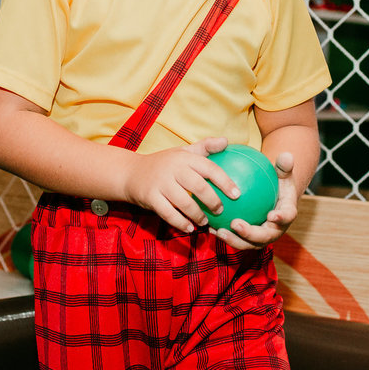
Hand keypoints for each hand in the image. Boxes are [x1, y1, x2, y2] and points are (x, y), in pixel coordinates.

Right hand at [123, 137, 237, 232]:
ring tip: (205, 222)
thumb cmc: (164, 163)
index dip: (225, 181)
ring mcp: (161, 183)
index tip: (237, 194)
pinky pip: (168, 214)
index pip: (209, 168)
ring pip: (184, 203)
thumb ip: (205, 147)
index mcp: (184, 157)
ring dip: (198, 215)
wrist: (131, 173)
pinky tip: (190, 228)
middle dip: (213, 201)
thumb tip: (227, 141)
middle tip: (220, 211)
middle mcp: (173, 169)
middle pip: (198, 186)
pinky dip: (181, 223)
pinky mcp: (150, 197)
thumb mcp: (183, 152)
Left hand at [212, 151, 298, 250]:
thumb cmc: (278, 182)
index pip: (287, 217)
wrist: (273, 197)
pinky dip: (225, 235)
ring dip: (234, 240)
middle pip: (265, 237)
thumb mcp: (283, 172)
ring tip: (219, 231)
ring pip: (248, 243)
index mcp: (287, 214)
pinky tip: (210, 227)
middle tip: (235, 224)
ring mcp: (262, 237)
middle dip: (250, 234)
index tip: (271, 215)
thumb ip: (284, 165)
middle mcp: (276, 230)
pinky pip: (237, 239)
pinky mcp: (249, 240)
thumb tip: (286, 155)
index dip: (281, 218)